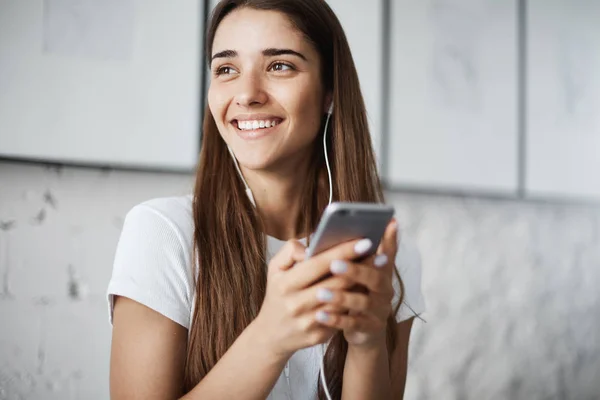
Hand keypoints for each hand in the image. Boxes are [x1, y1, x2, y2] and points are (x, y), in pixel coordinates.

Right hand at [253, 237, 375, 357]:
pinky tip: (366, 291)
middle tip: (378, 255)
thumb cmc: (278, 294)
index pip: (318, 264)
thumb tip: (311, 246)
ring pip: (342, 301)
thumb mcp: (274, 269)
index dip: (343, 252)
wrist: (271, 334)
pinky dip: (353, 303)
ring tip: (377, 271)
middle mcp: (296, 304)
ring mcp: (307, 322)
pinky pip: (341, 317)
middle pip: (336, 283)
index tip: (364, 241)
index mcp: (286, 284)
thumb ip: (290, 251)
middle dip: (359, 267)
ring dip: (361, 285)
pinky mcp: (318, 336)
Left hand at [313, 219, 398, 348]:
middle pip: (375, 278)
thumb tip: (327, 236)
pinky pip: (353, 323)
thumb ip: (350, 257)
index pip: (388, 253)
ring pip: (362, 302)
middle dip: (355, 270)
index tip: (389, 223)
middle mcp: (385, 289)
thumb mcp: (356, 275)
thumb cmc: (355, 294)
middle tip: (334, 264)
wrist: (364, 332)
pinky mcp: (370, 328)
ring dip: (341, 296)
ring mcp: (380, 310)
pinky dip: (336, 318)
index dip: (390, 240)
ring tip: (320, 292)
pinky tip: (320, 314)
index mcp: (382, 272)